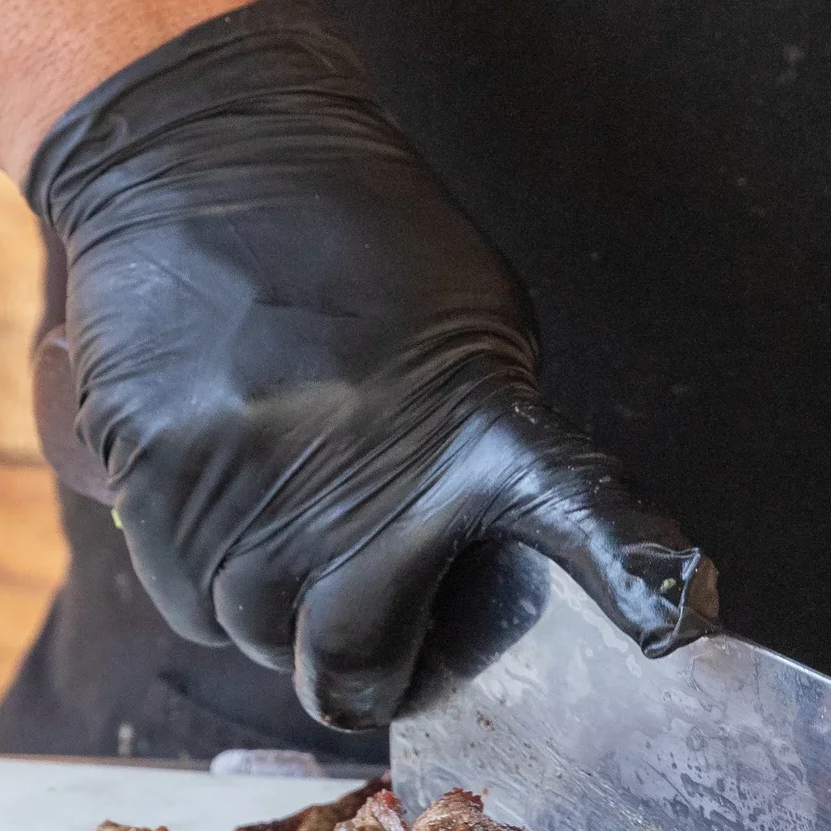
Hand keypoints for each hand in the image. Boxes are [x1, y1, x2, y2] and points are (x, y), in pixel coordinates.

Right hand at [30, 0, 714, 727]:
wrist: (205, 160)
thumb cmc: (356, 247)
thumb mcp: (474, 330)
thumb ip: (487, 456)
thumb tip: (473, 563)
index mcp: (479, 423)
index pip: (576, 511)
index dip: (631, 570)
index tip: (674, 615)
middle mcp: (368, 479)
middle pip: (354, 670)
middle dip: (363, 668)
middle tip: (370, 612)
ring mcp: (251, 494)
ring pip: (258, 641)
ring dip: (278, 609)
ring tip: (289, 510)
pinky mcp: (156, 489)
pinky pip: (185, 601)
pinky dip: (209, 576)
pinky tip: (229, 494)